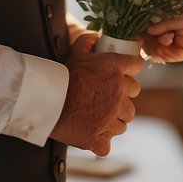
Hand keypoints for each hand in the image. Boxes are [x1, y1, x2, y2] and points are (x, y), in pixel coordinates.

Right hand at [50, 34, 141, 155]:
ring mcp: (110, 118)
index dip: (127, 72)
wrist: (46, 100)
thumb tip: (95, 37)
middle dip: (120, 103)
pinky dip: (99, 142)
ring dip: (111, 123)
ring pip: (122, 125)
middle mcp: (119, 95)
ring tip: (94, 119)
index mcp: (115, 70)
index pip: (136, 66)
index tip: (118, 77)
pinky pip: (106, 144)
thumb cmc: (61, 77)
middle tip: (104, 102)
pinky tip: (90, 135)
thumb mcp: (75, 53)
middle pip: (131, 103)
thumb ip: (87, 42)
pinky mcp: (98, 138)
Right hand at [143, 11, 182, 62]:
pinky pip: (152, 53)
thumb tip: (149, 29)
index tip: (144, 24)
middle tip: (164, 34)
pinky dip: (159, 51)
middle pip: (141, 32)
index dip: (141, 21)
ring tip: (170, 38)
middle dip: (150, 34)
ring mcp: (156, 40)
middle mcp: (155, 27)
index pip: (144, 17)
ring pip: (146, 43)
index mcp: (159, 15)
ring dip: (157, 42)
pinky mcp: (160, 52)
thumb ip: (166, 23)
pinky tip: (168, 45)